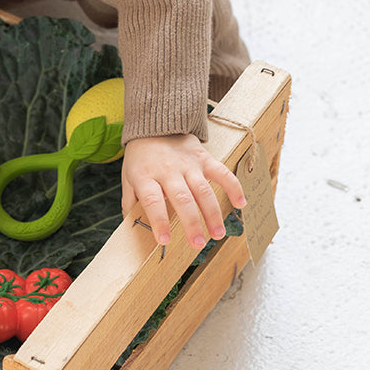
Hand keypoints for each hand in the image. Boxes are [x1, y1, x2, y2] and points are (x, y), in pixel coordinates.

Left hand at [121, 134, 245, 249]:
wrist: (155, 125)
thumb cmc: (141, 157)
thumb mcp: (128, 176)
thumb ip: (131, 201)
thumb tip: (131, 225)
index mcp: (146, 176)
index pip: (152, 201)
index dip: (158, 221)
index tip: (164, 240)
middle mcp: (168, 171)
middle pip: (182, 199)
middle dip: (191, 223)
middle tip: (198, 244)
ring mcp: (187, 164)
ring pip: (203, 190)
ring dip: (212, 214)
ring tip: (218, 234)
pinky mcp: (203, 158)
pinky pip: (222, 172)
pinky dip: (234, 187)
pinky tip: (241, 204)